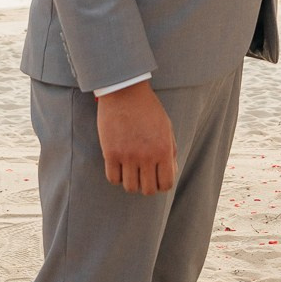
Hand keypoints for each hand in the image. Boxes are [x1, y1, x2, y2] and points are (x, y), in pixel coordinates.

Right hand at [96, 81, 175, 195]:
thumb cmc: (148, 108)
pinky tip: (119, 166)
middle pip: (147, 190)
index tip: (157, 178)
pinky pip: (113, 178)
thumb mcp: (166, 127)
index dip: (162, 185)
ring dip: (131, 182)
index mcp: (163, 149)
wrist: (125, 91)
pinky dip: (117, 177)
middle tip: (143, 176)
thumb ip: (170, 151)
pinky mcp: (110, 153)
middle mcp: (146, 156)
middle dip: (147, 186)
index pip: (166, 184)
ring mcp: (127, 156)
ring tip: (131, 171)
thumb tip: (170, 172)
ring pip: (130, 187)